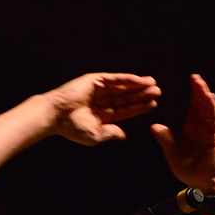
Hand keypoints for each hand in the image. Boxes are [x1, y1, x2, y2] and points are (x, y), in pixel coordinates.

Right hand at [46, 72, 160, 145]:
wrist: (56, 116)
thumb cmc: (72, 128)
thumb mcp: (95, 135)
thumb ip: (110, 133)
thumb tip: (124, 135)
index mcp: (102, 115)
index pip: (124, 110)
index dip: (139, 107)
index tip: (153, 104)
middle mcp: (102, 101)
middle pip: (127, 97)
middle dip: (142, 95)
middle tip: (158, 92)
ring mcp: (98, 89)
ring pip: (123, 87)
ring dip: (138, 85)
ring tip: (153, 84)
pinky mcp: (95, 80)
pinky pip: (115, 79)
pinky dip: (128, 79)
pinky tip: (140, 80)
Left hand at [151, 74, 214, 192]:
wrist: (202, 185)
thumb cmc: (189, 171)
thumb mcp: (172, 154)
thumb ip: (165, 139)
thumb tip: (153, 127)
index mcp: (192, 129)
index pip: (193, 108)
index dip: (191, 95)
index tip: (188, 82)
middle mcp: (203, 127)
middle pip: (201, 105)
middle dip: (199, 90)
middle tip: (194, 77)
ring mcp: (211, 131)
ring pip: (209, 109)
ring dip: (206, 96)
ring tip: (201, 84)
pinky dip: (213, 109)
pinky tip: (210, 98)